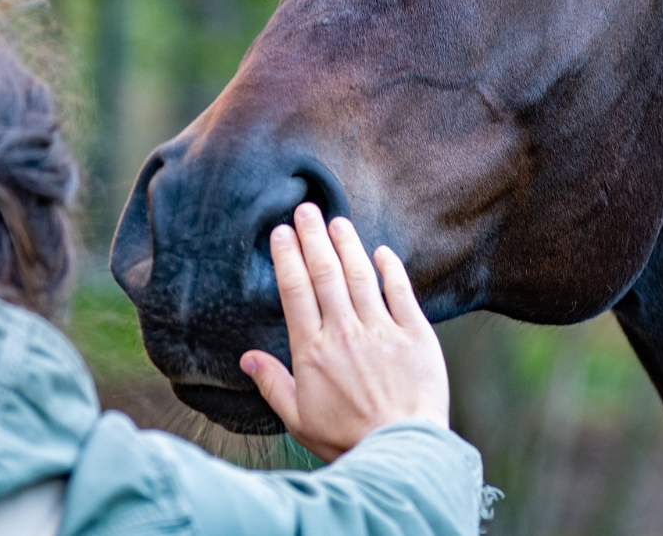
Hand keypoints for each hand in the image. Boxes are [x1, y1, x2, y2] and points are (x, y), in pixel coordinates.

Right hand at [239, 204, 448, 462]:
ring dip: (347, 245)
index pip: (295, 291)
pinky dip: (391, 270)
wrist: (401, 454)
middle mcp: (344, 333)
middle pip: (324, 274)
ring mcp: (381, 332)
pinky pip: (401, 294)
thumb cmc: (345, 440)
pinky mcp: (416, 337)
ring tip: (337, 221)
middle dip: (312, 237)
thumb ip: (272, 383)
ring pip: (360, 276)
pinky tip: (381, 252)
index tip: (281, 233)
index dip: (287, 257)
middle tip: (305, 210)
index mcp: (312, 351)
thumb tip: (246, 357)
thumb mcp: (298, 418)